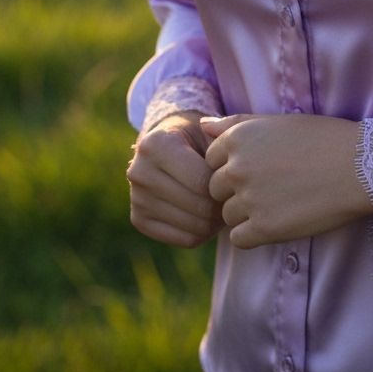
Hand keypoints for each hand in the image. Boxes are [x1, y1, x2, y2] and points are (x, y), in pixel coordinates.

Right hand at [127, 111, 223, 247]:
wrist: (167, 146)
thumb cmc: (196, 137)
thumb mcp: (210, 131)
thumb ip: (225, 141)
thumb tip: (232, 160)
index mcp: (155, 145)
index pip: (201, 182)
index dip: (225, 186)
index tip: (235, 181)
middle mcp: (139, 172)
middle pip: (199, 207)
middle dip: (222, 206)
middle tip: (235, 198)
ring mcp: (137, 199)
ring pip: (194, 227)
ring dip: (216, 222)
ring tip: (224, 206)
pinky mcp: (139, 220)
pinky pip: (185, 240)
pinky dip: (204, 233)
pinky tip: (209, 216)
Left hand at [202, 113, 372, 250]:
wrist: (358, 166)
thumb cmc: (322, 139)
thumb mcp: (276, 123)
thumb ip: (234, 124)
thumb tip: (202, 125)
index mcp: (237, 138)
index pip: (212, 160)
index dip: (235, 165)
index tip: (262, 166)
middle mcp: (236, 167)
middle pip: (216, 189)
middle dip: (237, 190)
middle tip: (273, 186)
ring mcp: (248, 199)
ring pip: (227, 215)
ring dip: (247, 213)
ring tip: (280, 202)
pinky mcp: (263, 228)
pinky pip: (238, 239)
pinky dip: (253, 234)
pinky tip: (278, 221)